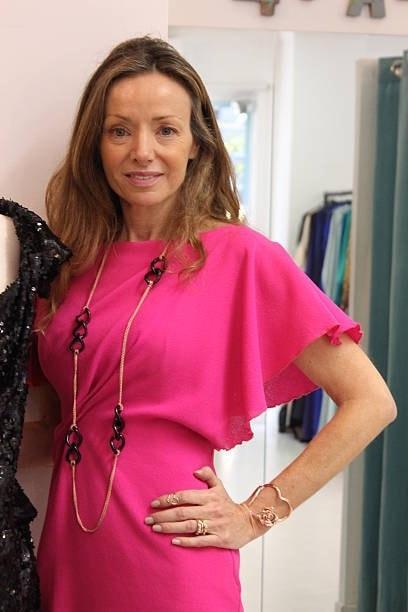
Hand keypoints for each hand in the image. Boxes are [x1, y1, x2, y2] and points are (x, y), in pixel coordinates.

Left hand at [144, 466, 268, 547]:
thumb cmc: (228, 504)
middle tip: (148, 518)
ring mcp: (215, 525)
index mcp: (209, 496)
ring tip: (155, 528)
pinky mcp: (219, 539)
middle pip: (183, 512)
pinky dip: (186, 541)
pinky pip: (200, 540)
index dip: (168, 499)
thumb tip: (194, 471)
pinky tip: (173, 541)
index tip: (153, 503)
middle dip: (163, 515)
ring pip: (188, 526)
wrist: (248, 521)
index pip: (184, 496)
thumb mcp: (219, 486)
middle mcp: (211, 510)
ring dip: (170, 527)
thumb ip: (208, 475)